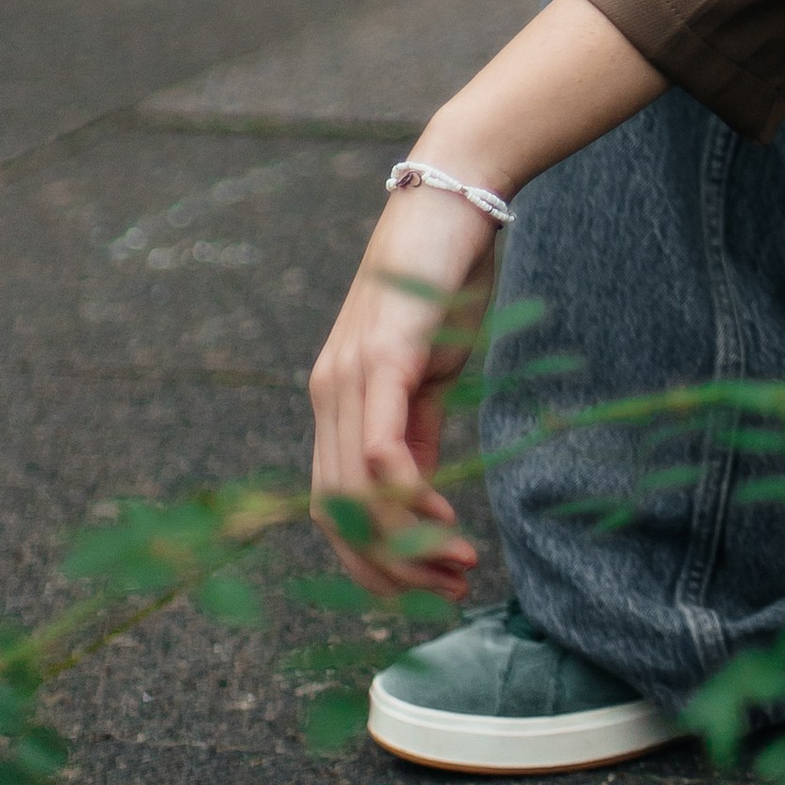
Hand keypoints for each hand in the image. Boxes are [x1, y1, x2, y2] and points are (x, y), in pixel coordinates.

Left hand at [307, 184, 495, 599]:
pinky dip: (407, 495)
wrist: (455, 194)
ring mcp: (350, 373)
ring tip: (456, 566)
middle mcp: (328, 392)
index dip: (373, 557)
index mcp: (336, 398)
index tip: (427, 587)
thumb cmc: (447, 277)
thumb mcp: (431, 368)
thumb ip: (416, 427)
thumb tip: (418, 491)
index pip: (333, 503)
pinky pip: (379, 446)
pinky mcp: (383, 355)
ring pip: (352, 490)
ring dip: (404, 542)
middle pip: (335, 511)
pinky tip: (445, 516)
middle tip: (447, 591)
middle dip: (388, 567)